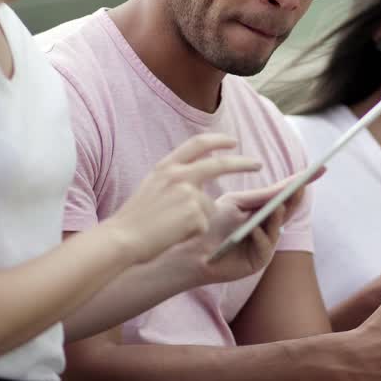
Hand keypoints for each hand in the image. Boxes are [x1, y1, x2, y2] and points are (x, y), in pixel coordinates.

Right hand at [104, 134, 260, 262]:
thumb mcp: (151, 188)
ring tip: (172, 228)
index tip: (233, 142)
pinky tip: (174, 235)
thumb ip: (174, 179)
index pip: (197, 143)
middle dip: (242, 162)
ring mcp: (189, 194)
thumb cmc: (133, 220)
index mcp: (166, 167)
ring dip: (197, 219)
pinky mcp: (196, 215)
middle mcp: (179, 175)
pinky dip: (193, 232)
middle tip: (258, 164)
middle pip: (220, 164)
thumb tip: (198, 182)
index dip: (218, 140)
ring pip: (209, 206)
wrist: (122, 240)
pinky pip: (204, 225)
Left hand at [150, 168, 324, 286]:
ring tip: (279, 205)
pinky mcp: (257, 262)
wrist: (190, 248)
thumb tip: (286, 187)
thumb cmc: (210, 223)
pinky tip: (253, 229)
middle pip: (287, 211)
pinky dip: (260, 236)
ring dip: (278, 216)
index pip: (285, 194)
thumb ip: (260, 197)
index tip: (319, 169)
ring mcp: (264, 245)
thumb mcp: (236, 203)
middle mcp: (267, 227)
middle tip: (302, 186)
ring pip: (278, 228)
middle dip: (295, 198)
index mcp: (261, 210)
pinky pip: (265, 247)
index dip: (301, 183)